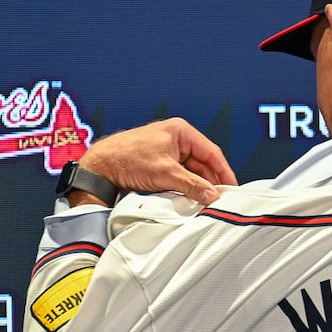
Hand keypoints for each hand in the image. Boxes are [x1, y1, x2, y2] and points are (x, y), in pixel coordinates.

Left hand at [79, 118, 237, 205]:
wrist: (99, 166)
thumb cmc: (128, 159)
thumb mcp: (166, 173)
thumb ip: (193, 185)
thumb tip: (213, 196)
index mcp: (181, 131)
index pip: (211, 153)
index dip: (223, 172)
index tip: (231, 188)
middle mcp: (176, 137)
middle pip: (202, 162)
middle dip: (210, 180)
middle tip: (219, 198)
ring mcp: (167, 149)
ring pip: (191, 169)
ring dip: (197, 184)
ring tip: (204, 200)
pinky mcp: (159, 161)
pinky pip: (180, 173)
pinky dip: (185, 184)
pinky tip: (190, 196)